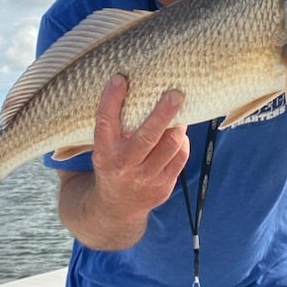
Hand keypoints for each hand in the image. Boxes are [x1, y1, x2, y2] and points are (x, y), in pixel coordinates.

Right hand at [90, 74, 189, 224]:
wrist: (115, 208)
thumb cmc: (112, 164)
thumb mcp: (104, 148)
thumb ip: (114, 126)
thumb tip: (128, 84)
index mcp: (104, 153)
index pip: (105, 122)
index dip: (111, 99)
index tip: (120, 78)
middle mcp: (123, 166)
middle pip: (147, 136)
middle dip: (163, 113)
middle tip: (175, 93)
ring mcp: (145, 179)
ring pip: (170, 146)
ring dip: (178, 125)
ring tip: (179, 109)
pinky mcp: (163, 187)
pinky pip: (180, 158)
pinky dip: (182, 141)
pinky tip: (179, 132)